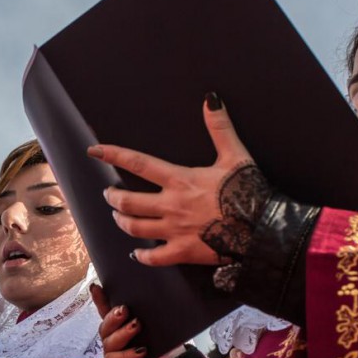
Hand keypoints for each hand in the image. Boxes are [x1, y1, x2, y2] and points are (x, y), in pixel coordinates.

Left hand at [89, 94, 264, 266]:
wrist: (263, 229)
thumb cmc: (249, 191)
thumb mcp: (235, 155)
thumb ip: (219, 128)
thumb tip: (211, 99)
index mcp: (179, 180)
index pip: (138, 163)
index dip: (113, 155)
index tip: (94, 151)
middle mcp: (171, 206)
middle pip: (127, 202)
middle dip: (113, 197)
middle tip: (109, 194)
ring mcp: (175, 231)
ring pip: (134, 228)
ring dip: (121, 222)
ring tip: (118, 217)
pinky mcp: (183, 252)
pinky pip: (153, 258)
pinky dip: (141, 256)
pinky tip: (136, 253)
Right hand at [90, 284, 168, 357]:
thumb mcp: (162, 333)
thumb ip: (153, 319)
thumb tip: (154, 298)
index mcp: (125, 332)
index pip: (109, 314)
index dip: (101, 301)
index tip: (96, 287)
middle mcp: (116, 345)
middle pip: (105, 327)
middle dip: (113, 317)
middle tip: (124, 310)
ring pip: (108, 342)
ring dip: (122, 333)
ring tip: (136, 326)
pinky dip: (126, 354)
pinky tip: (140, 351)